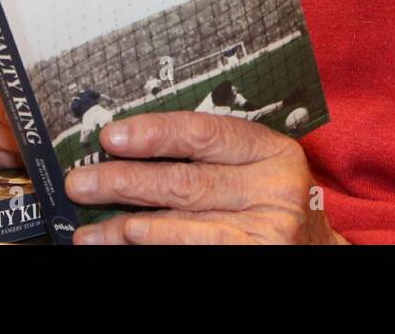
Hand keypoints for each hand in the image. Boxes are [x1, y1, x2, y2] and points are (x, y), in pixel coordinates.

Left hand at [63, 111, 346, 244]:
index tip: (111, 137)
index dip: (155, 133)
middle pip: (186, 182)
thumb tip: (128, 143)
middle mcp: (274, 192)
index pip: (205, 134)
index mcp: (273, 152)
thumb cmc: (269, 200)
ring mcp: (266, 234)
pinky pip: (191, 250)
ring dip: (125, 227)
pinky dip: (150, 247)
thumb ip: (208, 152)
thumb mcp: (252, 166)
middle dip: (125, 182)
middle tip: (81, 182)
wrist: (313, 251)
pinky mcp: (251, 259)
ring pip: (180, 226)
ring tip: (89, 228)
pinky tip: (124, 243)